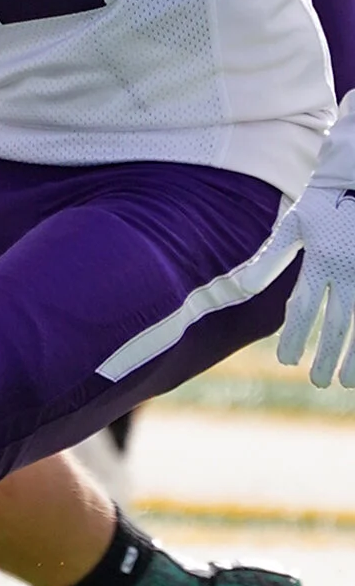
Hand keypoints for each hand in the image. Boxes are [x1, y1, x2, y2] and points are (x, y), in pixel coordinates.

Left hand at [273, 181, 354, 384]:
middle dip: (327, 357)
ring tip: (347, 382)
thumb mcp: (294, 225)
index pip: (304, 308)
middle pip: (338, 324)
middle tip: (317, 382)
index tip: (286, 361)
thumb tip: (241, 288)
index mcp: (321, 260)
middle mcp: (351, 270)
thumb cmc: (325, 203)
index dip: (294, 337)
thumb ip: (269, 259)